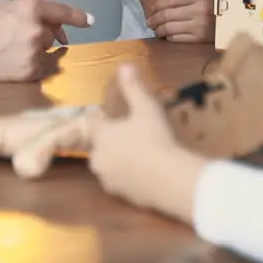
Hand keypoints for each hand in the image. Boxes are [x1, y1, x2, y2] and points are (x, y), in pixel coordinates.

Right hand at [0, 0, 92, 81]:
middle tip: (31, 40)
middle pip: (54, 34)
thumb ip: (29, 11)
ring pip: (47, 53)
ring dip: (37, 53)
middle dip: (48, 36)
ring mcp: (35, 51)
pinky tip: (11, 64)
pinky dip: (32, 68)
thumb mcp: (3, 7)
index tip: (89, 21)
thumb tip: (53, 25)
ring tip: (11, 52)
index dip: (77, 16)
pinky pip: (41, 69)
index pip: (62, 11)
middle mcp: (36, 28)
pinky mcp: (30, 72)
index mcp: (30, 6)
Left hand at [88, 63, 205, 222]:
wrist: (170, 180)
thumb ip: (133, 87)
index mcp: (101, 137)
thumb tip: (124, 65)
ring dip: (120, 159)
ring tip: (142, 153)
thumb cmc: (156, 139)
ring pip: (110, 165)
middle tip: (133, 134)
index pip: (92, 124)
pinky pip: (122, 181)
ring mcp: (108, 180)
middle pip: (100, 146)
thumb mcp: (146, 108)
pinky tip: (147, 172)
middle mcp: (98, 159)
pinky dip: (130, 176)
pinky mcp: (121, 196)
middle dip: (112, 140)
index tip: (115, 116)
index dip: (102, 118)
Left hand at [147, 0, 215, 41]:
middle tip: (149, 20)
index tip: (151, 7)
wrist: (234, 22)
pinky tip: (167, 35)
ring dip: (159, 29)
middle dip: (154, 18)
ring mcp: (200, 25)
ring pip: (170, 28)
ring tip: (155, 29)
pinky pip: (177, 38)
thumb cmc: (218, 2)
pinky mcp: (200, 39)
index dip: (158, 4)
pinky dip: (169, 37)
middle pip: (167, 14)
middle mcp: (200, 9)